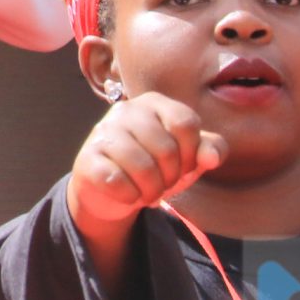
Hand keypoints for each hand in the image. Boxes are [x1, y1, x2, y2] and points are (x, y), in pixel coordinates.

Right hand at [68, 91, 226, 241]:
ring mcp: (103, 132)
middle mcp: (126, 110)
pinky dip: (130, 196)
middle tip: (163, 184)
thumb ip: (210, 150)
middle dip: (171, 178)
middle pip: (167, 149)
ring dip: (152, 191)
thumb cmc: (155, 166)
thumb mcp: (187, 157)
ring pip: (142, 168)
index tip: (184, 167)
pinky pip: (117, 182)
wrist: (110, 189)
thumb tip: (212, 158)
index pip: (186, 124)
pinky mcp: (87, 158)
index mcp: (154, 103)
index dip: (191, 154)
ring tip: (148, 192)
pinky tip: (128, 194)